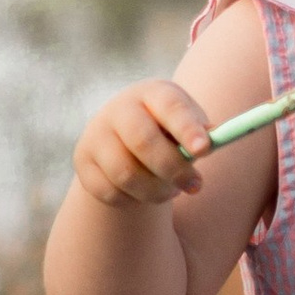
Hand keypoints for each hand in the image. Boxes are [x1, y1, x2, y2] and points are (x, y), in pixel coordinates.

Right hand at [72, 80, 214, 210]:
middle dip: (174, 169)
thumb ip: (202, 135)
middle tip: (196, 186)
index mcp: (152, 93)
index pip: (170, 106)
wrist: (127, 139)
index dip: (187, 128)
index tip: (204, 149)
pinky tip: (144, 193)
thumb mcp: (188, 126)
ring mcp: (96, 134)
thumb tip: (212, 142)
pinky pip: (110, 192)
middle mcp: (119, 109)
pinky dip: (133, 201)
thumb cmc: (169, 132)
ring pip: (126, 174)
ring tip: (171, 191)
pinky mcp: (83, 161)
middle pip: (143, 141)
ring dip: (156, 191)